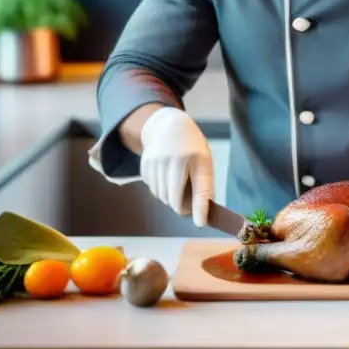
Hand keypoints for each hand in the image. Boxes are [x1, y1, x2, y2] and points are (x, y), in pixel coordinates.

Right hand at [139, 107, 213, 226]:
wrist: (168, 125)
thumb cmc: (192, 147)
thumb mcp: (204, 161)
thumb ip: (204, 186)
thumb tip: (202, 216)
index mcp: (194, 158)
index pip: (198, 188)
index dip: (200, 207)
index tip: (200, 223)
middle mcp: (173, 160)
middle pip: (174, 199)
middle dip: (181, 206)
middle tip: (189, 202)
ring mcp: (156, 162)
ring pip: (161, 197)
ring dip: (170, 198)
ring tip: (177, 185)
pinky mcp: (144, 165)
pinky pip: (152, 189)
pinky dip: (160, 190)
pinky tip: (165, 177)